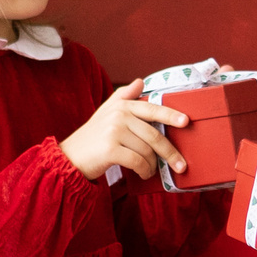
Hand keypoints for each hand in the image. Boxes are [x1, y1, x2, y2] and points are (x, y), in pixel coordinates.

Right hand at [61, 79, 189, 182]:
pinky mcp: (110, 149)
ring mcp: (113, 131)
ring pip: (146, 151)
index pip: (151, 109)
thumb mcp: (106, 112)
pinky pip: (137, 161)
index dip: (170, 115)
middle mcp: (118, 115)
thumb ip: (123, 96)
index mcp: (121, 105)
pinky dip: (144, 171)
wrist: (70, 157)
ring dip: (153, 165)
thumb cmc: (93, 137)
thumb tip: (140, 81)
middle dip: (170, 152)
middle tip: (181, 164)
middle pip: (153, 134)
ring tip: (152, 171)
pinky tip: (144, 175)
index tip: (186, 122)